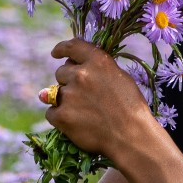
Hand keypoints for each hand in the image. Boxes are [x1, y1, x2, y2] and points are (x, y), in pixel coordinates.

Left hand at [45, 39, 157, 159]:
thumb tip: (72, 69)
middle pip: (61, 72)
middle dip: (68, 82)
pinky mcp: (62, 115)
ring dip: (65, 100)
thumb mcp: (120, 78)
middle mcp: (81, 74)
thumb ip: (97, 70)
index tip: (56, 53)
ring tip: (83, 112)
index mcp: (98, 62)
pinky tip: (74, 123)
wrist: (131, 136)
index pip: (72, 46)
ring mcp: (70, 95)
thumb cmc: (131, 108)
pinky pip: (51, 112)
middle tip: (83, 96)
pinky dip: (59, 117)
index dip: (61, 49)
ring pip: (56, 93)